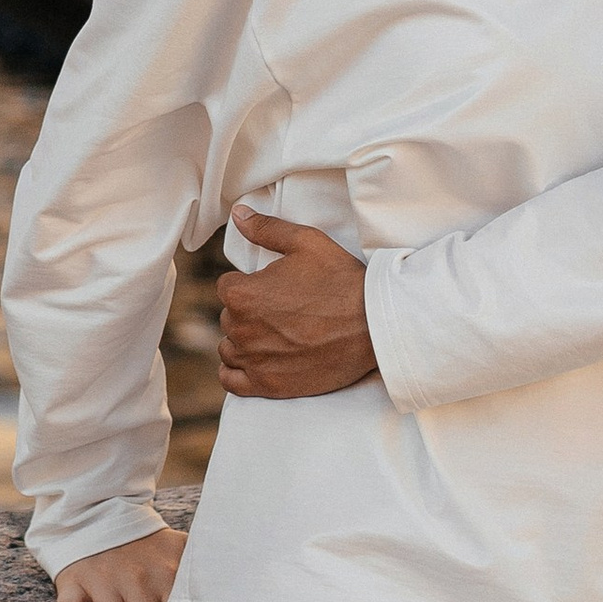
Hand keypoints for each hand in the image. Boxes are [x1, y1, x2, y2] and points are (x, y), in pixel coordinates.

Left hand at [216, 209, 377, 398]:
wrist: (375, 326)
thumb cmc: (342, 281)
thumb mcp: (306, 243)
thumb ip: (266, 229)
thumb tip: (238, 215)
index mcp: (242, 294)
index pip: (227, 287)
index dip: (250, 285)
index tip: (275, 289)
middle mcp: (241, 329)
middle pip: (229, 318)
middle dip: (249, 313)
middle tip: (283, 311)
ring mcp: (254, 361)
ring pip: (230, 348)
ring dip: (244, 341)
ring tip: (274, 335)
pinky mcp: (268, 386)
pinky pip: (232, 381)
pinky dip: (237, 372)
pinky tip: (253, 362)